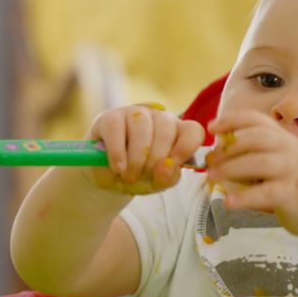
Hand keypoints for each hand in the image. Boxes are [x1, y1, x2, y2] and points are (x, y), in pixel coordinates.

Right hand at [85, 104, 204, 194]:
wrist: (104, 175)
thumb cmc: (135, 175)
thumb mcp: (154, 183)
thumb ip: (166, 177)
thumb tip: (168, 165)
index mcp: (177, 132)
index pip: (193, 130)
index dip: (187, 147)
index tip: (174, 163)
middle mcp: (159, 117)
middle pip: (166, 130)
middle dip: (154, 160)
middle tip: (140, 178)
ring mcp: (134, 113)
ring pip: (142, 127)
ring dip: (136, 157)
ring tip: (128, 176)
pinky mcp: (110, 116)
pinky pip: (116, 129)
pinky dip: (118, 152)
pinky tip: (118, 167)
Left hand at [206, 110, 297, 236]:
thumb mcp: (280, 160)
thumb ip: (255, 153)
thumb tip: (217, 151)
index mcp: (283, 138)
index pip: (256, 119)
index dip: (232, 119)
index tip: (212, 127)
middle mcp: (289, 149)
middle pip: (254, 138)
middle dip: (227, 147)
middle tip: (209, 160)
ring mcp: (293, 170)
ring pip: (258, 163)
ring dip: (231, 169)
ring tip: (211, 178)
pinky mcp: (294, 194)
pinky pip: (266, 193)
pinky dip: (244, 197)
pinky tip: (228, 202)